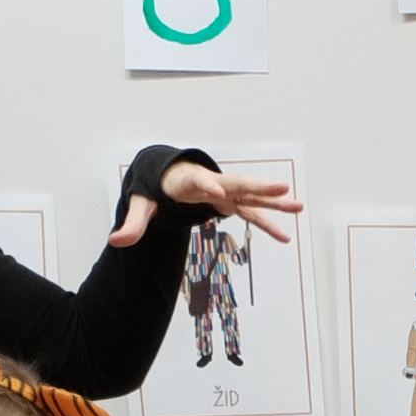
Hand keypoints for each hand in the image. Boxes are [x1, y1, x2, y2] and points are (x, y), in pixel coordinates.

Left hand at [121, 162, 302, 249]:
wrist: (165, 174)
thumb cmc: (155, 187)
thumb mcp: (142, 204)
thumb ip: (133, 224)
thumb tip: (115, 241)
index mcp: (188, 181)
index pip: (200, 182)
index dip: (208, 187)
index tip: (218, 193)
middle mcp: (212, 183)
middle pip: (238, 184)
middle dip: (259, 187)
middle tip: (281, 187)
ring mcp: (225, 192)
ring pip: (253, 196)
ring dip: (275, 202)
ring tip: (299, 206)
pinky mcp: (231, 202)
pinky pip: (252, 213)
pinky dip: (268, 223)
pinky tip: (286, 236)